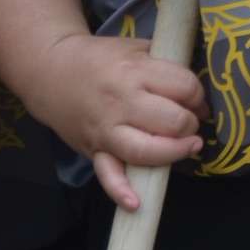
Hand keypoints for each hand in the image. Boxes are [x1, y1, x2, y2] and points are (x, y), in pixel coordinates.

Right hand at [29, 31, 207, 209]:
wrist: (51, 72)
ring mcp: (106, 129)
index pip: (185, 87)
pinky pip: (107, 175)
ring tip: (188, 147)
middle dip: (190, 124)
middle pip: (172, 120)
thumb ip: (166, 63)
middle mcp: (122, 101)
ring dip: (174, 152)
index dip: (199, 96)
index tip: (197, 101)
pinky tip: (137, 202)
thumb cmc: (101, 58)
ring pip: (146, 150)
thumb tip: (198, 87)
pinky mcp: (93, 150)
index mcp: (136, 71)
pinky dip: (121, 190)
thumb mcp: (137, 47)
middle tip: (190, 123)